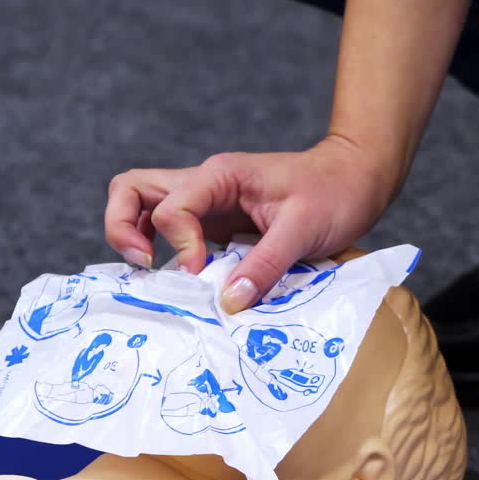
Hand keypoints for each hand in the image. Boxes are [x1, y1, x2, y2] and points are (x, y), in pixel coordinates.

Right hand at [104, 137, 390, 311]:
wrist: (355, 181)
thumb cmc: (334, 194)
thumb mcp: (304, 229)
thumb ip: (265, 265)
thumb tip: (228, 303)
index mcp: (220, 176)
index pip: (171, 207)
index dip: (179, 244)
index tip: (202, 271)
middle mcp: (205, 185)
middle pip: (132, 190)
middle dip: (123, 227)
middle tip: (145, 266)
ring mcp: (207, 205)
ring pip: (143, 208)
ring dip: (136, 238)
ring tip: (154, 274)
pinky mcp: (216, 226)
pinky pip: (172, 234)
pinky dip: (164, 255)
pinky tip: (183, 281)